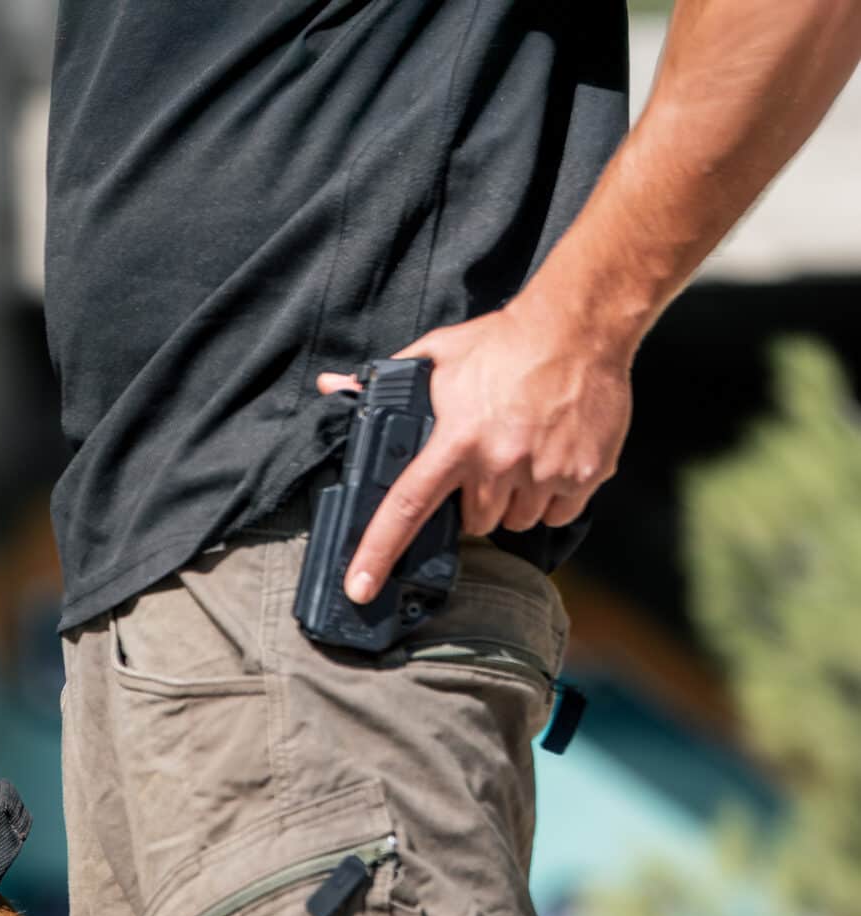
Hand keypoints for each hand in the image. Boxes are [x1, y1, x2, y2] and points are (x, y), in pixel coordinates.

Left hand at [317, 294, 633, 604]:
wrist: (580, 325)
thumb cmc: (505, 341)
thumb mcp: (439, 353)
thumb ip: (385, 380)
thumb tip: (331, 387)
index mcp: (456, 440)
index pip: (405, 508)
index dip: (377, 554)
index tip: (359, 589)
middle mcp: (499, 463)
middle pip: (474, 521)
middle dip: (476, 500)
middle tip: (487, 460)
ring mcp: (544, 473)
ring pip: (516, 522)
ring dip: (514, 501)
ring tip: (522, 453)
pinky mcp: (584, 475)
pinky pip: (558, 515)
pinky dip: (553, 497)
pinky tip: (551, 457)